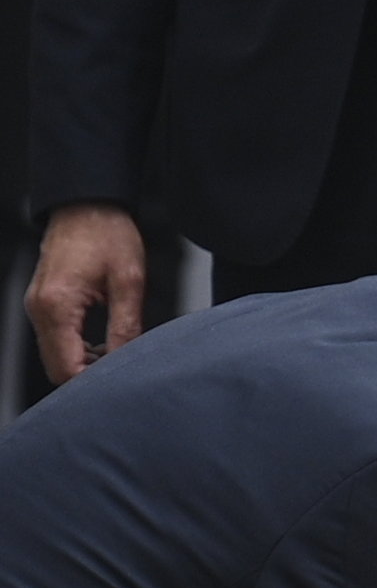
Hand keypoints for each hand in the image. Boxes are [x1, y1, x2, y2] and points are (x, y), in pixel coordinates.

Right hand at [26, 203, 146, 382]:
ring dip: (83, 362)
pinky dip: (76, 347)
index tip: (121, 379)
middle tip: (123, 369)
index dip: (94, 381)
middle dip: (88, 375)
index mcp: (57, 306)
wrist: (87, 205)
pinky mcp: (42, 303)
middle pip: (56, 367)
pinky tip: (102, 342)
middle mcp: (39, 309)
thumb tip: (126, 360)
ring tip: (116, 352)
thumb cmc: (107, 234)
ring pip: (54, 355)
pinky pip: (54, 338)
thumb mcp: (129, 281)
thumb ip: (127, 326)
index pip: (66, 368)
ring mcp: (37, 306)